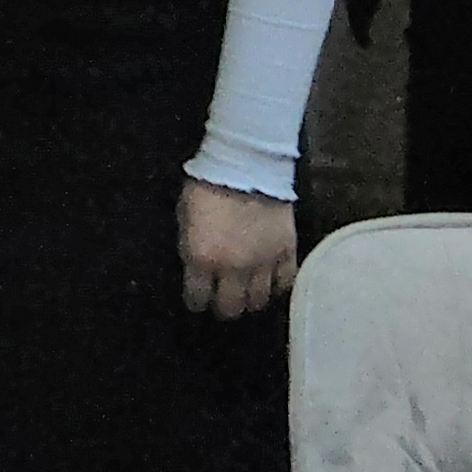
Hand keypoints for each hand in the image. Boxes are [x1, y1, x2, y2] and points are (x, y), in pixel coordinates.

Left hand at [178, 179, 297, 318]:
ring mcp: (263, 263)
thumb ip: (191, 247)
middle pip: (230, 307)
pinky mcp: (286, 253)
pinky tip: (271, 285)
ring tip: (247, 295)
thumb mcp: (184, 217)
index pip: (197, 297)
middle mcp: (233, 268)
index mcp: (202, 258)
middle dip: (223, 308)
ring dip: (250, 301)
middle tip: (222, 302)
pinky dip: (277, 287)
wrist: (246, 164)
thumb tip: (196, 267)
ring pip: (258, 300)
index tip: (197, 300)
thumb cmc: (207, 185)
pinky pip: (285, 283)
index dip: (196, 301)